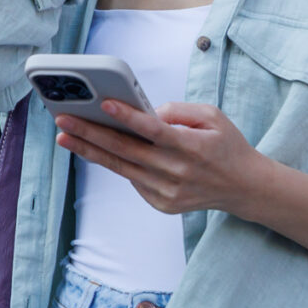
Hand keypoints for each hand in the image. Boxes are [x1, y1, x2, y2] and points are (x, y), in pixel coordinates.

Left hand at [52, 100, 267, 216]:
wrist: (243, 187)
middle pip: (127, 151)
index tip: (104, 103)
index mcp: (192, 146)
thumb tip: (144, 113)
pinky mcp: (163, 204)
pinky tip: (96, 150)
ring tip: (66, 136)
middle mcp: (178, 171)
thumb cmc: (226, 145)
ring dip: (91, 151)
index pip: (155, 130)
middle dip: (91, 133)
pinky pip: (133, 180)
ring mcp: (168, 192)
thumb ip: (178, 110)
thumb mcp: (212, 116)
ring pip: (122, 168)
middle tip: (64, 119)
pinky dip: (116, 164)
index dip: (128, 117)